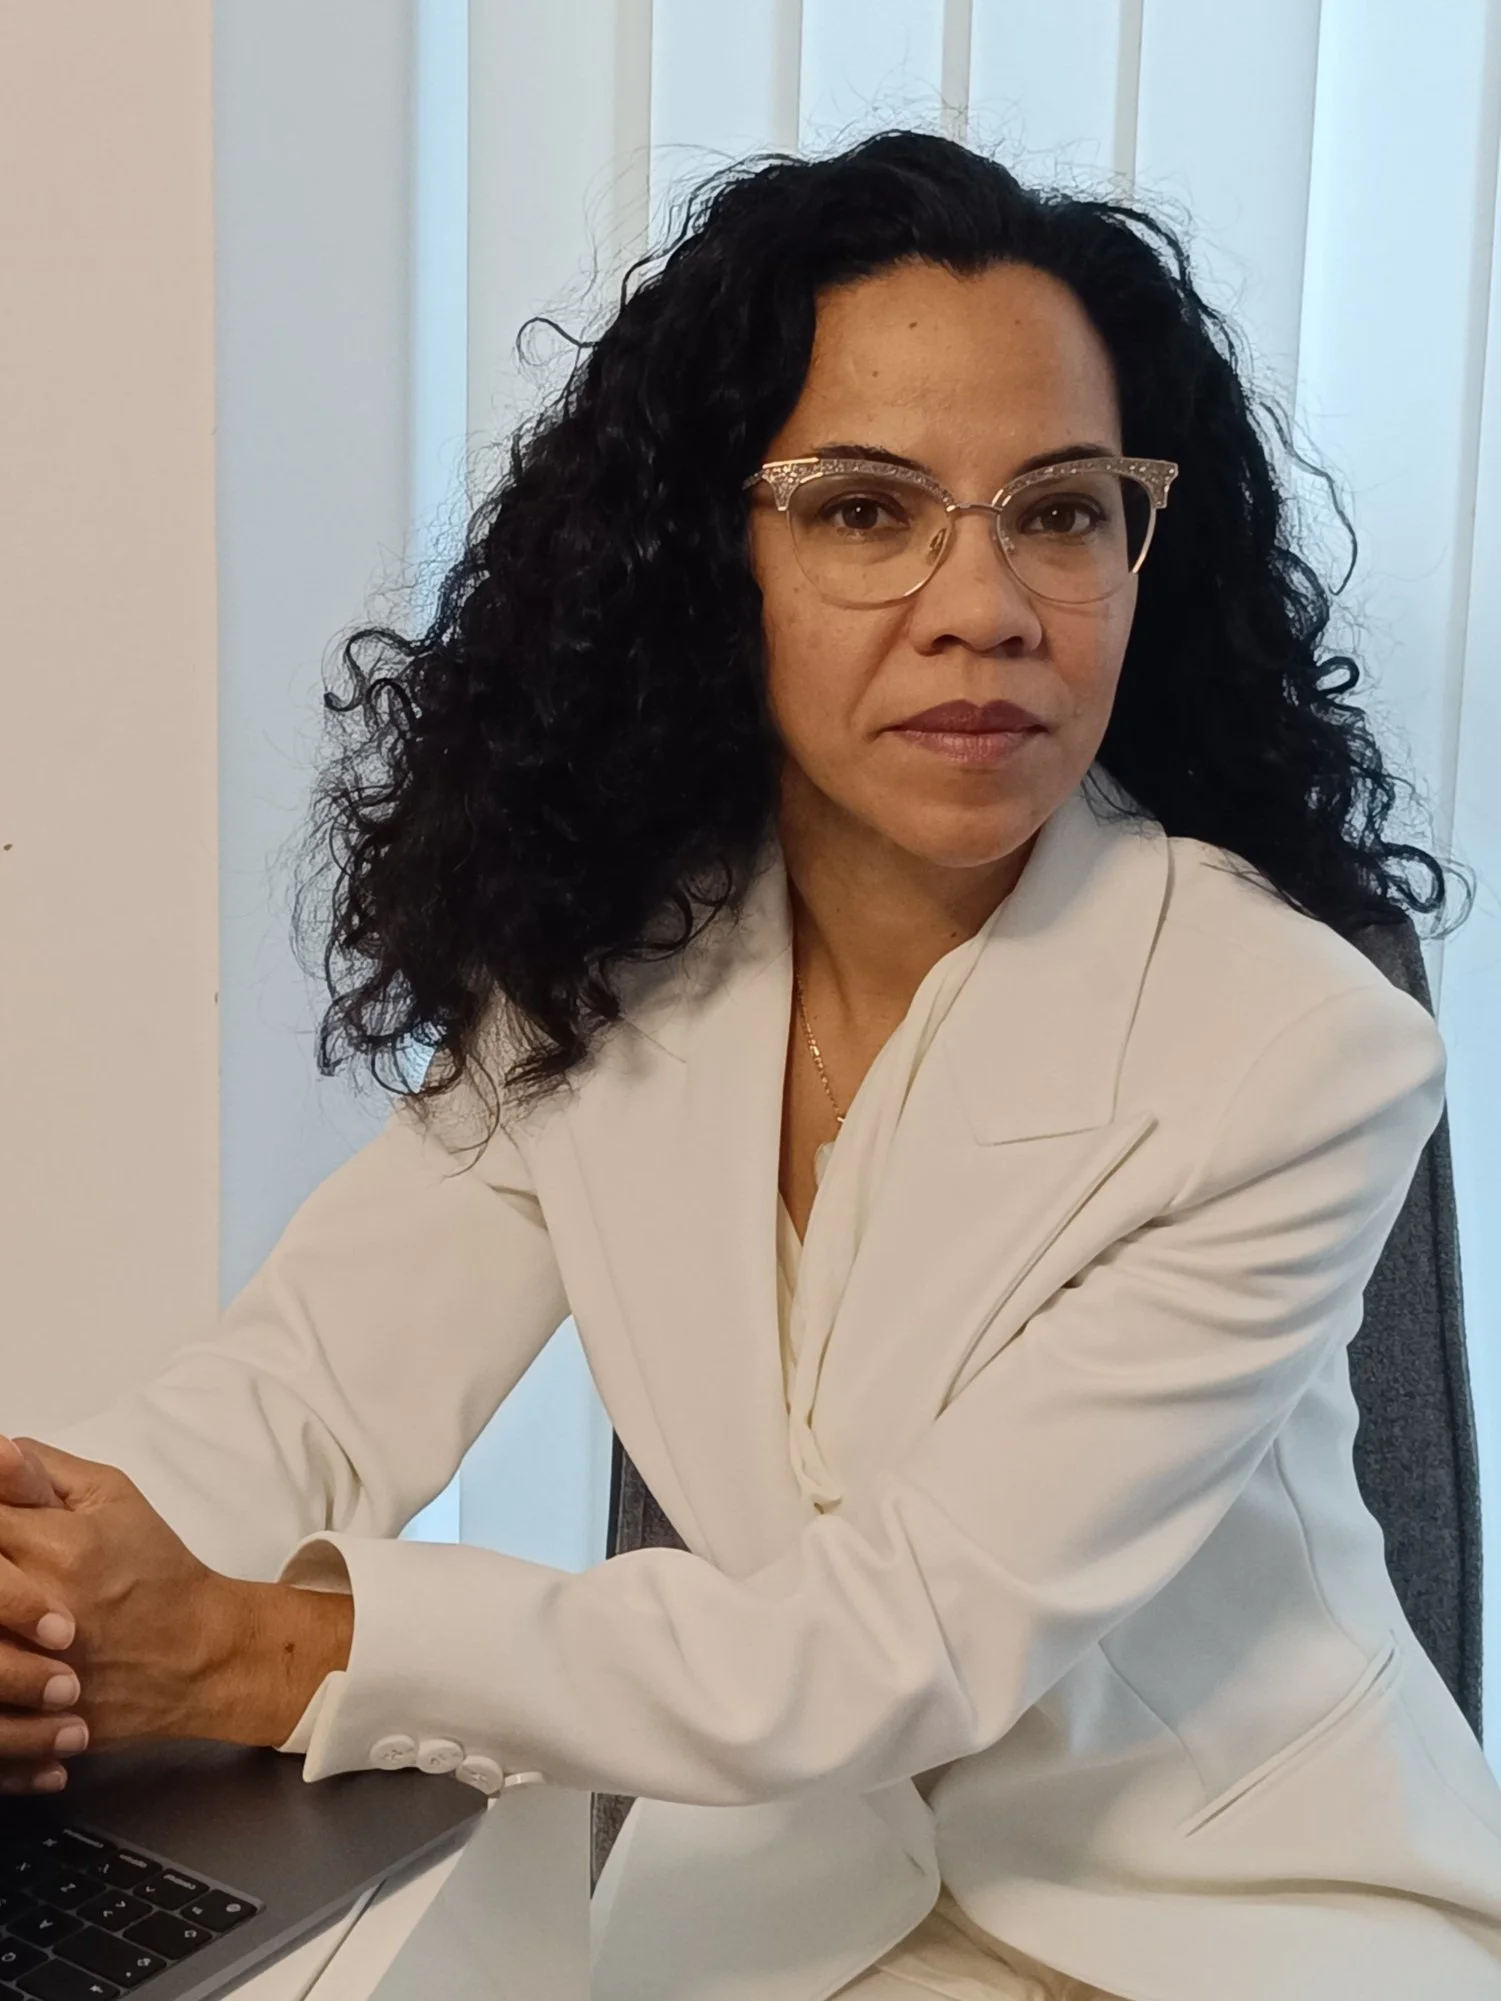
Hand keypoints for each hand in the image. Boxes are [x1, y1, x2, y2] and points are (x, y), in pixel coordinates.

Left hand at [0, 1440, 354, 1783]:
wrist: (198, 1656)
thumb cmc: (156, 1570)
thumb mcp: (115, 1498)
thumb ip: (43, 1470)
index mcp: (57, 1546)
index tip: (2, 1521)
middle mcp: (35, 1605)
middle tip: (6, 1559)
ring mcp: (26, 1666)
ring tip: (7, 1603)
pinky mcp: (24, 1711)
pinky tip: (9, 1642)